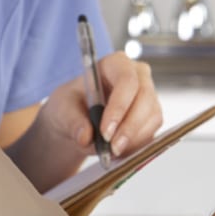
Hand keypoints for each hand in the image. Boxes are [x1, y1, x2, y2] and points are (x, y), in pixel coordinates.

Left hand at [42, 53, 161, 162]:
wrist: (77, 120)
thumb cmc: (70, 105)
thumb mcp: (62, 109)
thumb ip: (72, 121)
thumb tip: (85, 136)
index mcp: (115, 64)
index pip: (127, 80)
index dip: (119, 106)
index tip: (105, 131)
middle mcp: (138, 76)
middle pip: (145, 99)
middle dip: (129, 127)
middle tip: (111, 148)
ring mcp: (148, 96)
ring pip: (152, 117)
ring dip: (133, 139)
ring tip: (111, 151)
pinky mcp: (151, 117)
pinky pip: (151, 132)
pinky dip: (136, 145)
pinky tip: (117, 151)